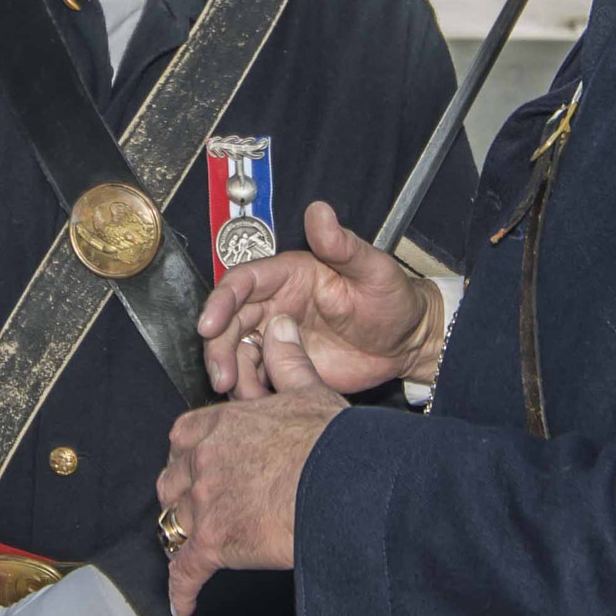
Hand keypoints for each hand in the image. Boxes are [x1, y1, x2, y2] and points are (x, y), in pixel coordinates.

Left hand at [159, 316, 346, 615]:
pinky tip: (184, 604)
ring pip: (176, 524)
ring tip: (190, 551)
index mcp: (218, 423)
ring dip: (183, 538)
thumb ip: (287, 360)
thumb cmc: (327, 440)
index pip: (185, 436)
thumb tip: (280, 329)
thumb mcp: (307, 391)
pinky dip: (182, 589)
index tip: (200, 461)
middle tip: (198, 506)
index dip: (192, 452)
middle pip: (173, 481)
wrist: (337, 482)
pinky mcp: (212, 545)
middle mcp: (201, 461)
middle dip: (182, 494)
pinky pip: (186, 572)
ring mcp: (203, 504)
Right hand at [198, 201, 443, 398]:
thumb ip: (343, 244)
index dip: (221, 302)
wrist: (406, 342)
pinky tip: (259, 405)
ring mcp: (278, 336)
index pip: (243, 282)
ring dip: (231, 373)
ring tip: (243, 397)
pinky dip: (250, 391)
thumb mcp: (373, 270)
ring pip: (237, 352)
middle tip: (222, 377)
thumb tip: (319, 210)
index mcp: (289, 274)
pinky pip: (256, 376)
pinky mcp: (285, 363)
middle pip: (230, 321)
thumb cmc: (392, 299)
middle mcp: (275, 303)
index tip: (208, 326)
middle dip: (218, 348)